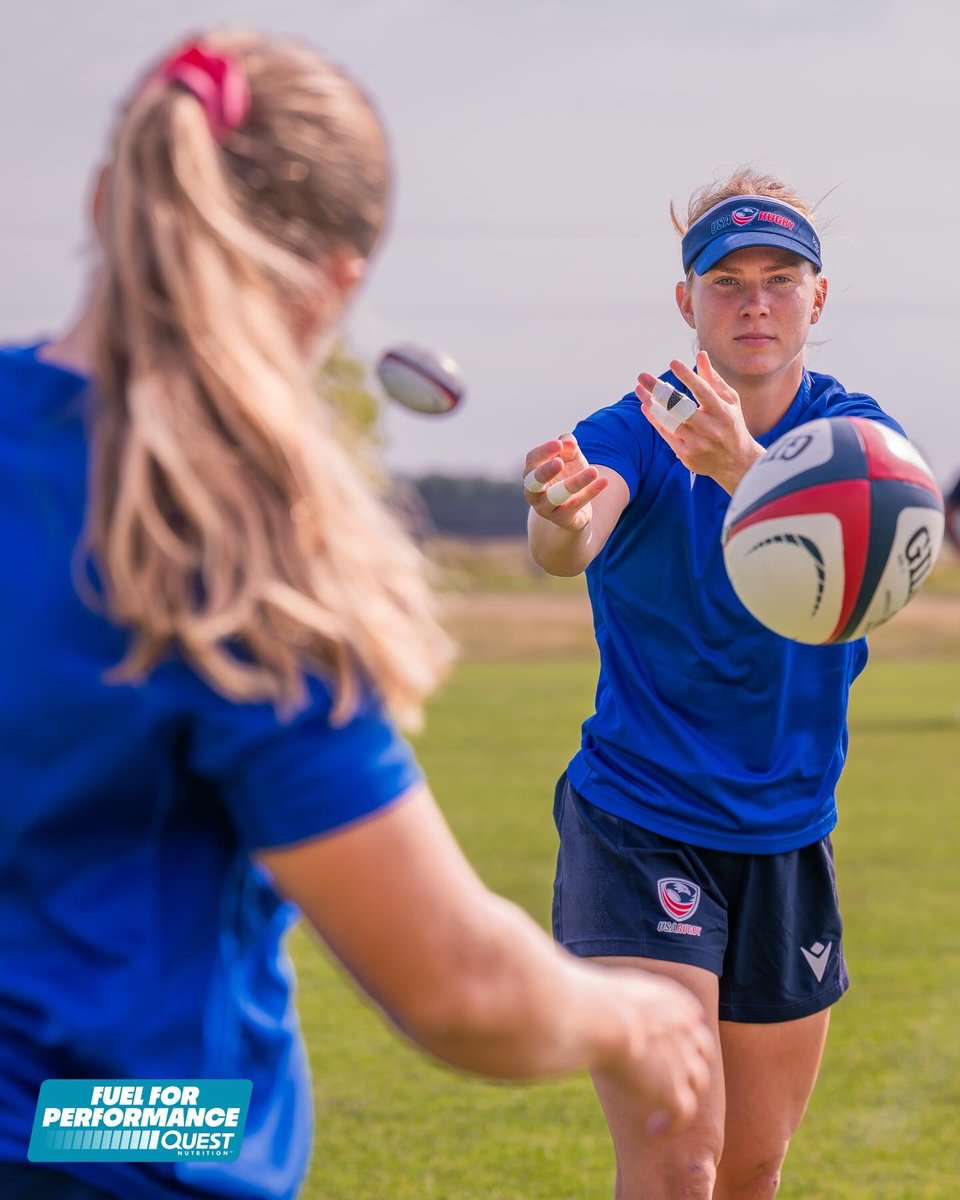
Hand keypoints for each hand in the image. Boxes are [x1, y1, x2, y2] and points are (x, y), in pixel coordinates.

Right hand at [522, 435, 607, 531]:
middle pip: (534, 482)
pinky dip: (590, 493)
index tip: (559, 444)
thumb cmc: (568, 474)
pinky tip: (604, 481)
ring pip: (556, 496)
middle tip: (559, 462)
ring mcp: (545, 508)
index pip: (532, 460)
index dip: (544, 452)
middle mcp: (533, 492)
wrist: (575, 506)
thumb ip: (569, 447)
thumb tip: (568, 442)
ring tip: (594, 471)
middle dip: (546, 471)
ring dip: (575, 483)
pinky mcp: (561, 519)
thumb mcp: (570, 457)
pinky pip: (575, 506)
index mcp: (531, 472)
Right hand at [597, 970, 713, 1136]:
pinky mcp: (672, 1090)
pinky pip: (682, 1114)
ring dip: (682, 1094)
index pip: (690, 1020)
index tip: (664, 1048)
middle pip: (701, 1051)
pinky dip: (671, 1124)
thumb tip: (602, 1003)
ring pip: (697, 1082)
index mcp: (674, 1001)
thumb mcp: (615, 990)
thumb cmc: (592, 1000)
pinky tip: (654, 1129)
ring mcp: (683, 1060)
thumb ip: (623, 999)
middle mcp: (685, 1029)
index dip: (680, 1035)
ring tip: (662, 1111)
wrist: (600, 1018)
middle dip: (689, 1065)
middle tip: (670, 1079)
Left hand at [636, 351, 764, 494]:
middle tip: (642, 376)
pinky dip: (655, 419)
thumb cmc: (731, 423)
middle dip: (658, 390)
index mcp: (723, 413)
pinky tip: (647, 406)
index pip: (703, 392)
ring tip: (639, 389)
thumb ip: (712, 379)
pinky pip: (666, 434)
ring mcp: (697, 444)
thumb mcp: (729, 400)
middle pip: (679, 407)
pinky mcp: (687, 455)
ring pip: (669, 421)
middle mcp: (710, 429)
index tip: (673, 363)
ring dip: (651, 403)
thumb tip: (700, 354)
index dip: (688, 377)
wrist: (736, 462)